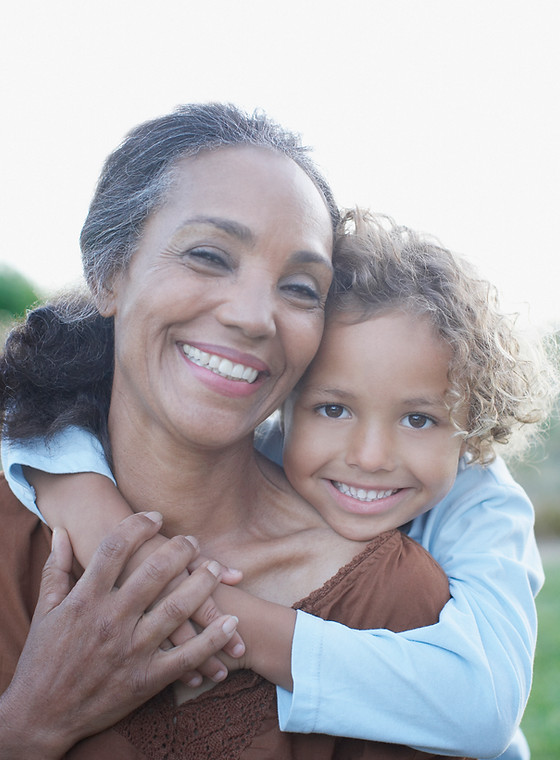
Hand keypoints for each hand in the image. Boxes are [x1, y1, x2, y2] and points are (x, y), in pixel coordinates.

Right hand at [0, 512, 238, 758]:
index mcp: (85, 600)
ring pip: (176, 609)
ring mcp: (131, 650)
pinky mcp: (146, 679)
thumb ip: (56, 569)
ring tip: (216, 569)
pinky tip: (232, 622)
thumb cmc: (42, 659)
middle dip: (179, 550)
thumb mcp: (45, 611)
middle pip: (154, 573)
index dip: (137, 526)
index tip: (154, 517)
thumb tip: (60, 532)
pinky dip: (213, 639)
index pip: (115, 549)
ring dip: (202, 584)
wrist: (40, 714)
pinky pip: (186, 656)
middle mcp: (110, 621)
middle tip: (192, 540)